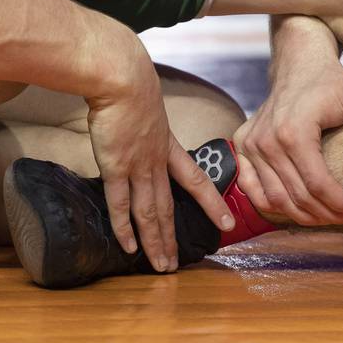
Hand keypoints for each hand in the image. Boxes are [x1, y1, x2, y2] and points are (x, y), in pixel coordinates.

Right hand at [86, 56, 233, 271]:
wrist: (121, 76)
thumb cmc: (129, 82)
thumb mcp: (147, 102)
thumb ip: (144, 118)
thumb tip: (137, 120)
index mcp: (167, 145)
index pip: (196, 180)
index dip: (211, 203)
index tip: (227, 224)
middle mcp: (156, 160)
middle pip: (169, 206)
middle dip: (174, 236)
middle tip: (179, 264)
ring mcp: (137, 165)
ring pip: (150, 212)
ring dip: (156, 241)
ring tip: (161, 266)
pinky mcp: (115, 166)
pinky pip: (120, 204)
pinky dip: (124, 228)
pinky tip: (129, 247)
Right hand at [234, 55, 342, 226]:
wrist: (298, 65)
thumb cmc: (331, 81)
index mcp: (293, 131)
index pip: (317, 184)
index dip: (340, 203)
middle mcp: (266, 141)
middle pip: (297, 197)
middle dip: (327, 214)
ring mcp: (251, 145)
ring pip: (275, 199)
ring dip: (303, 215)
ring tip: (329, 215)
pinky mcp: (243, 146)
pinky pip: (252, 189)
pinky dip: (273, 206)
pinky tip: (297, 208)